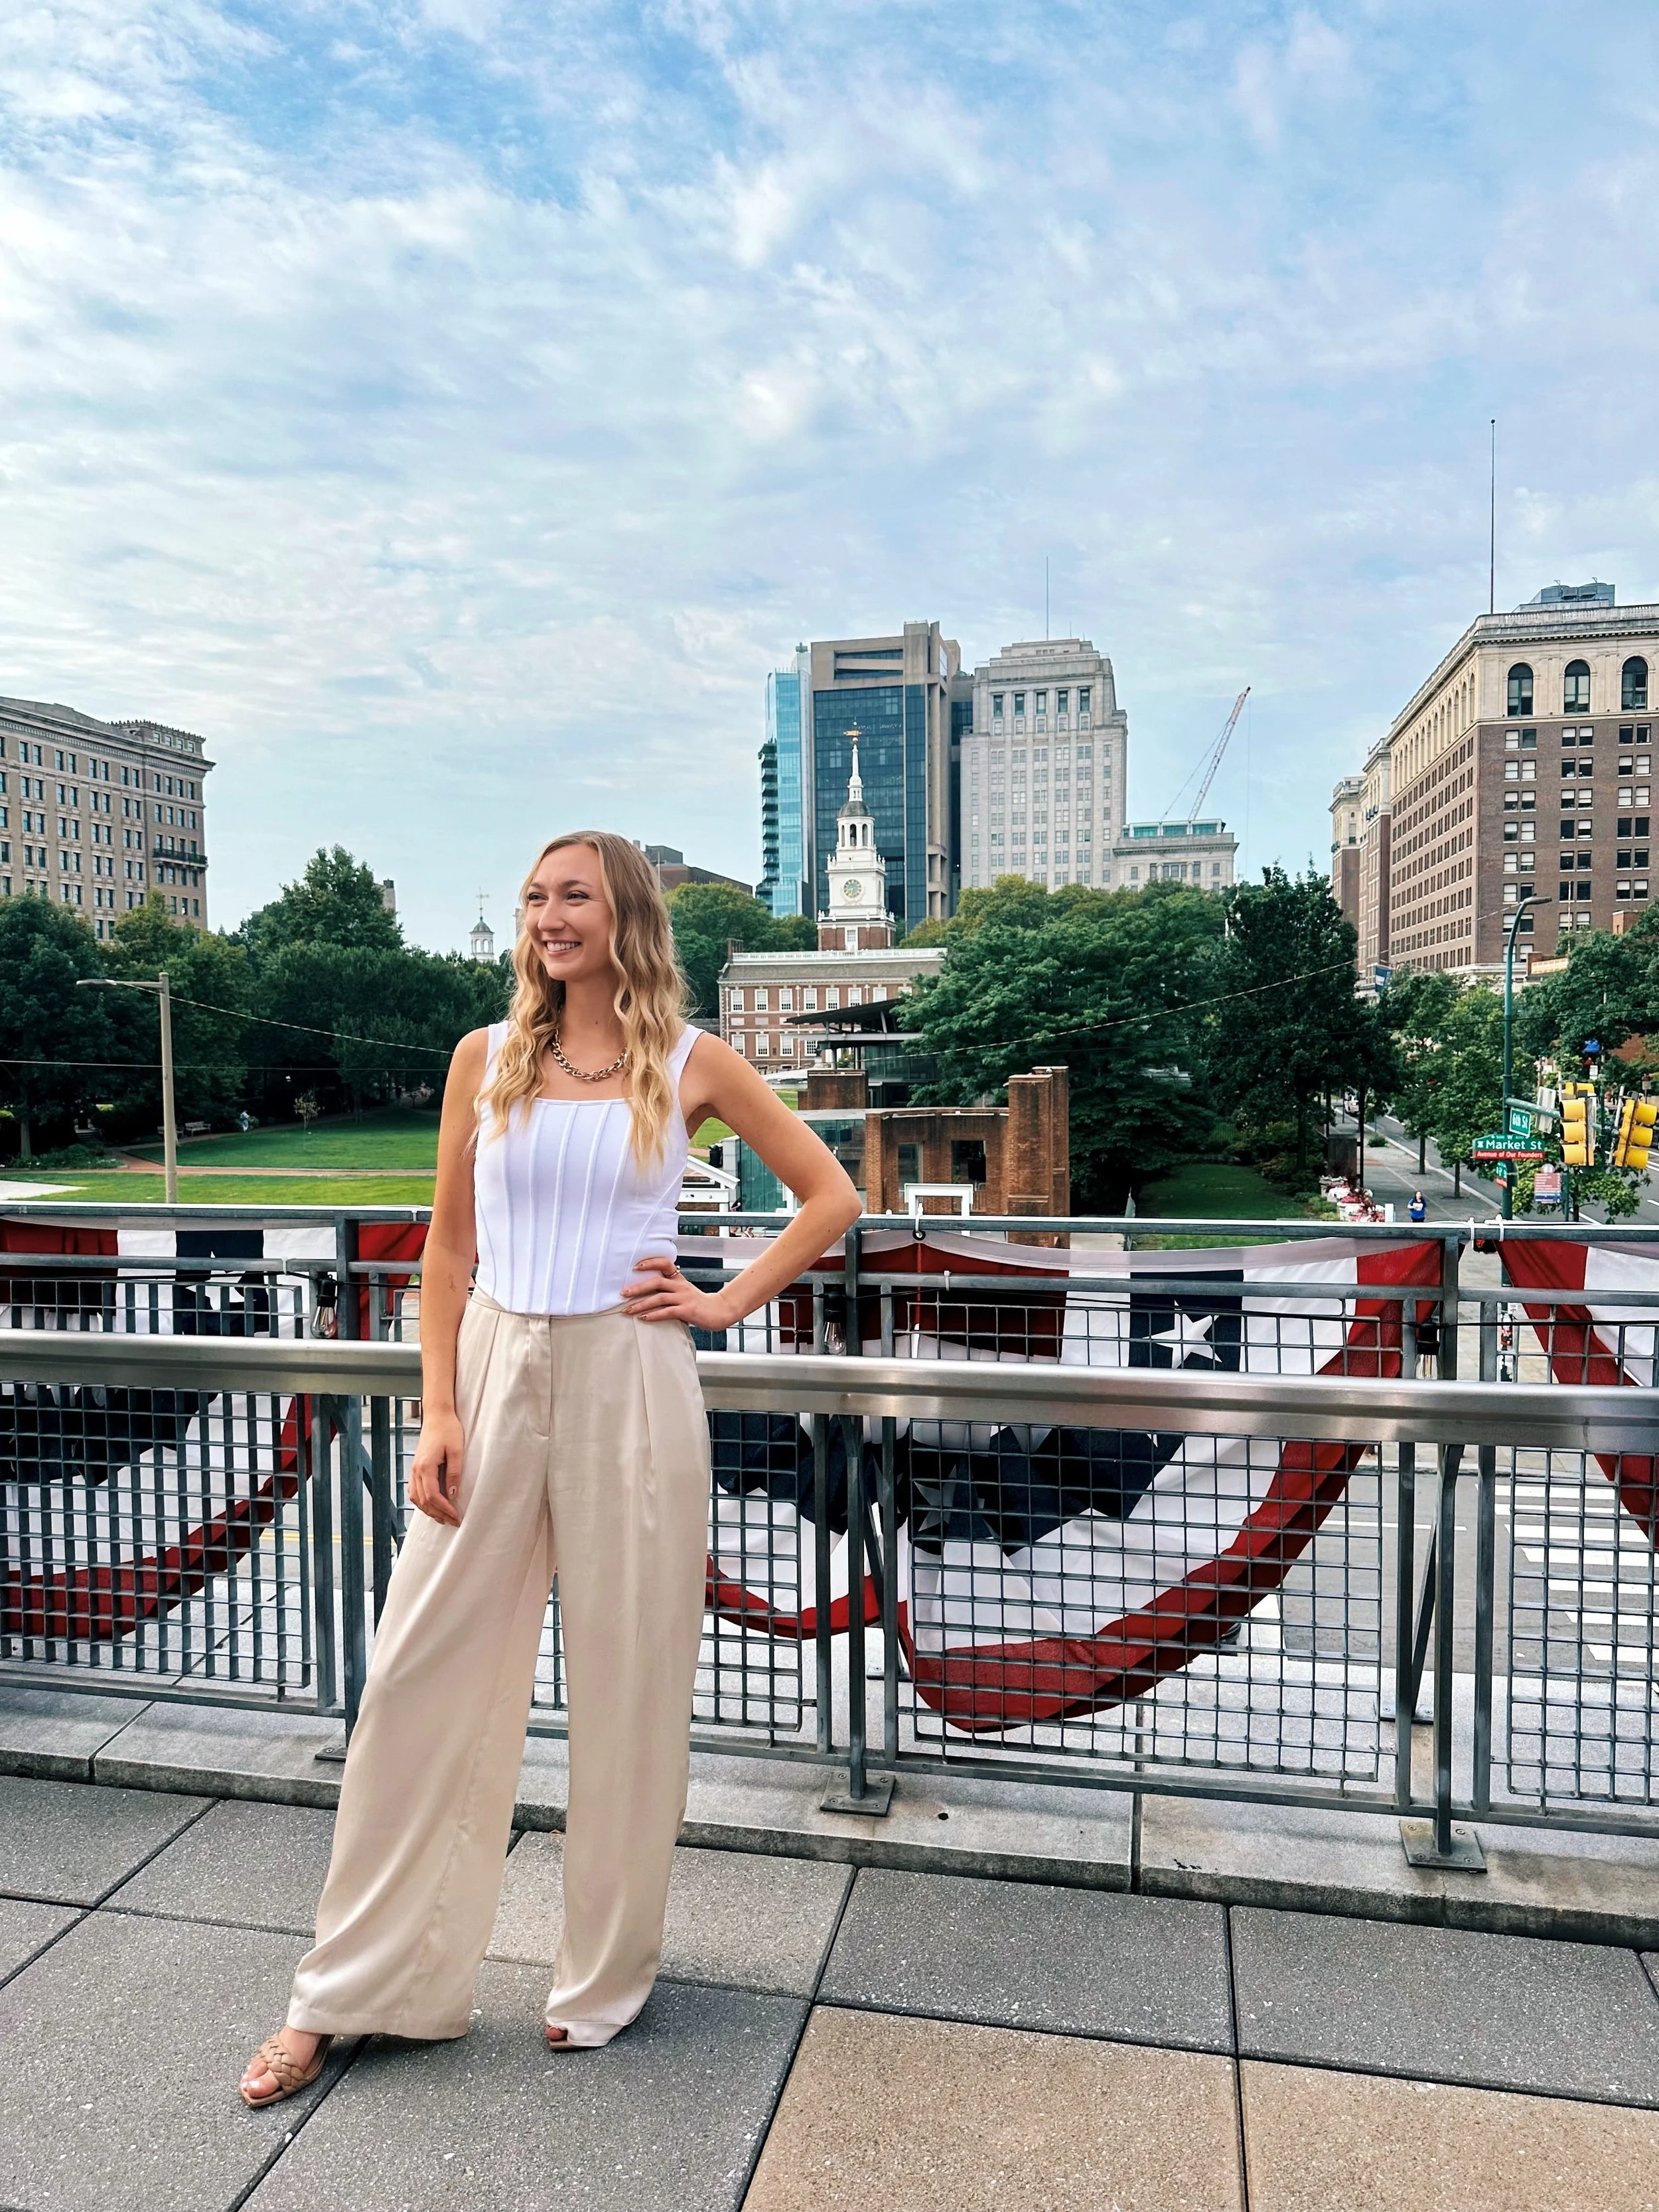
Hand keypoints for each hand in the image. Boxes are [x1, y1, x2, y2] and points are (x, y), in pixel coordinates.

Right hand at [410, 1408, 464, 1525]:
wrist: (437, 1415)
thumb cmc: (449, 1430)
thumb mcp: (456, 1451)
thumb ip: (454, 1473)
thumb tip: (452, 1494)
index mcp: (425, 1466)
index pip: (433, 1496)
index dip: (444, 1509)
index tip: (456, 1517)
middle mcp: (416, 1470)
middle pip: (423, 1501)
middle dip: (438, 1514)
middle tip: (453, 1522)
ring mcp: (414, 1469)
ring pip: (416, 1498)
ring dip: (429, 1510)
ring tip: (444, 1518)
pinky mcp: (416, 1468)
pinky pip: (414, 1491)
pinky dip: (423, 1502)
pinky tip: (432, 1505)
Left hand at [620, 1254, 737, 1330]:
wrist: (719, 1312)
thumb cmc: (699, 1303)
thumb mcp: (684, 1291)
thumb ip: (670, 1289)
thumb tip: (647, 1292)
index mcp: (679, 1279)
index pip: (665, 1263)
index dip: (650, 1262)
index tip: (635, 1267)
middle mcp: (680, 1286)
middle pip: (656, 1282)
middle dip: (638, 1288)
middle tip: (623, 1293)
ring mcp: (684, 1298)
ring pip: (659, 1298)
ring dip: (641, 1304)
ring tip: (628, 1310)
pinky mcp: (687, 1311)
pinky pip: (667, 1312)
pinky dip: (654, 1315)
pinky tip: (644, 1318)